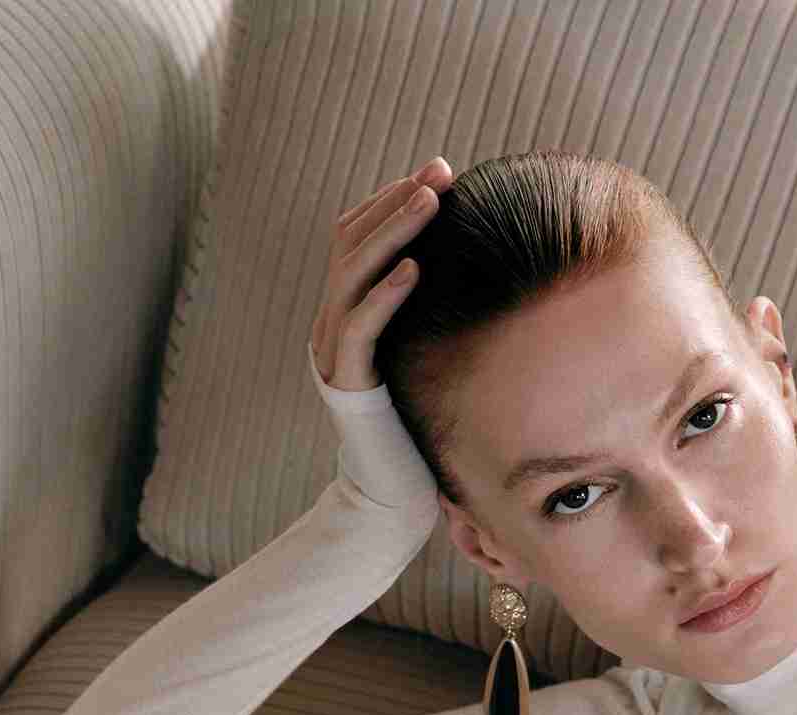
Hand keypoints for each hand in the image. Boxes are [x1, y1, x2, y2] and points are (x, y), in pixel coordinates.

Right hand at [310, 154, 453, 391]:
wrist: (380, 463)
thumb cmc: (405, 395)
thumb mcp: (414, 339)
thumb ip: (421, 297)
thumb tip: (466, 249)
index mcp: (343, 300)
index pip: (356, 232)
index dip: (392, 197)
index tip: (437, 170)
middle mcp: (330, 313)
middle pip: (350, 242)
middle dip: (395, 203)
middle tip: (438, 175)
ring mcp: (332, 343)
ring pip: (350, 274)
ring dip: (392, 234)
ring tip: (429, 204)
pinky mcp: (347, 375)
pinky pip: (358, 327)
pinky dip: (384, 295)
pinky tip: (413, 270)